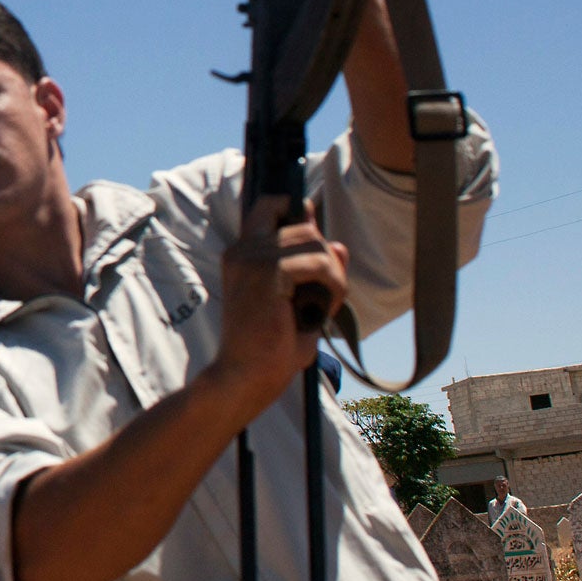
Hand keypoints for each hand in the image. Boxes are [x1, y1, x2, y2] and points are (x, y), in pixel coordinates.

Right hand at [215, 196, 349, 412]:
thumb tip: (340, 246)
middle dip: (326, 255)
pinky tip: (323, 308)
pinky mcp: (268, 273)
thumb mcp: (298, 301)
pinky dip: (332, 285)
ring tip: (325, 303)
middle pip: (303, 225)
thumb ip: (315, 271)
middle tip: (326, 292)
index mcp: (241, 254)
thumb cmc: (269, 346)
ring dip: (332, 273)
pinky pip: (318, 263)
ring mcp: (252, 258)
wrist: (247, 375)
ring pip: (314, 242)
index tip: (316, 245)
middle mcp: (242, 249)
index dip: (298, 214)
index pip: (269, 205)